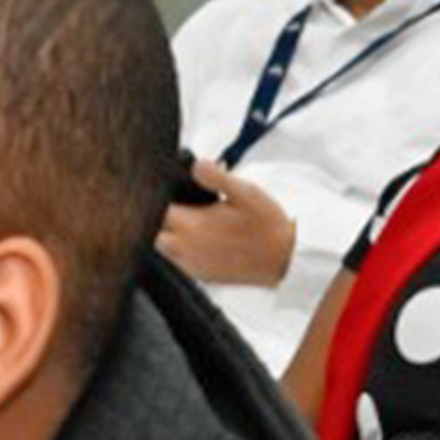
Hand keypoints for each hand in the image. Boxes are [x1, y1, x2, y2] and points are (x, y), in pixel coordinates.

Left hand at [161, 163, 298, 291]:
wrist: (282, 258)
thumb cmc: (266, 225)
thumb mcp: (246, 192)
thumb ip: (216, 178)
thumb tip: (196, 164)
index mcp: (192, 225)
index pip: (160, 209)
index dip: (165, 198)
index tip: (176, 192)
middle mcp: (184, 247)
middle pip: (157, 229)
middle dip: (167, 217)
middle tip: (187, 206)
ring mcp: (189, 264)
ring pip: (164, 246)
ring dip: (173, 233)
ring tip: (196, 222)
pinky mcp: (198, 274)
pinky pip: (178, 261)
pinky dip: (183, 249)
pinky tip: (204, 240)